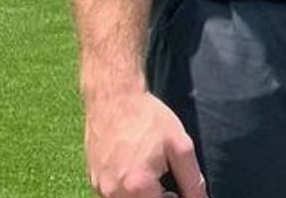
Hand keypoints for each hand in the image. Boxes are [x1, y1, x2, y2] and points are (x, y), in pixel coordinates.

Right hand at [83, 88, 204, 197]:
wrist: (113, 98)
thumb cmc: (147, 118)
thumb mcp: (180, 145)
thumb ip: (192, 180)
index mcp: (139, 186)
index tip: (175, 189)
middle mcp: (115, 192)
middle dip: (157, 197)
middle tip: (164, 179)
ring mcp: (101, 188)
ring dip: (141, 195)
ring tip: (149, 171)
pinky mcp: (93, 180)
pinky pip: (113, 195)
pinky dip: (126, 190)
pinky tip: (133, 167)